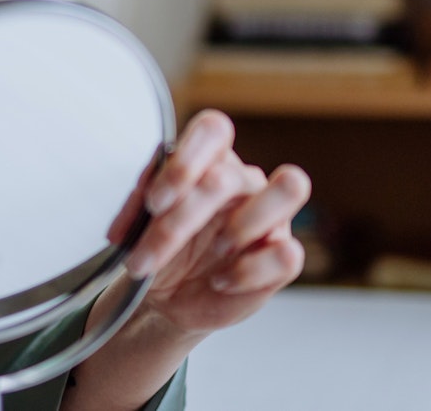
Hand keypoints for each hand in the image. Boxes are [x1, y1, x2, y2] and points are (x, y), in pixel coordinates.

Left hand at [108, 110, 310, 335]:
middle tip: (150, 251)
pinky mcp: (284, 256)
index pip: (213, 130)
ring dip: (243, 224)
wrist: (168, 300)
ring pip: (290, 186)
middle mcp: (245, 182)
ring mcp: (272, 217)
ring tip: (214, 250)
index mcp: (211, 162)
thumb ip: (142, 195)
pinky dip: (247, 272)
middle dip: (183, 218)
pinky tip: (221, 282)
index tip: (154, 202)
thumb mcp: (139, 225)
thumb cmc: (160, 251)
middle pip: (230, 176)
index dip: (185, 162)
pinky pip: (288, 253)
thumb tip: (152, 175)